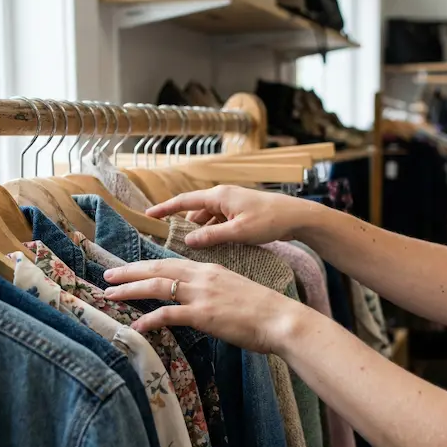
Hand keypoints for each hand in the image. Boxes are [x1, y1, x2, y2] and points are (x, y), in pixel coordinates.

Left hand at [103, 259, 308, 353]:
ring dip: (129, 289)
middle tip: (107, 274)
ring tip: (109, 294)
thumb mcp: (234, 292)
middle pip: (157, 269)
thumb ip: (213, 294)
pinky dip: (149, 319)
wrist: (281, 319)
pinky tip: (135, 326)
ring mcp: (201, 294)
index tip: (128, 268)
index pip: (170, 264)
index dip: (146, 266)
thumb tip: (199, 304)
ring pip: (156, 286)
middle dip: (129, 271)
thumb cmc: (263, 311)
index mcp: (209, 270)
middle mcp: (202, 277)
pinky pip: (168, 315)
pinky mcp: (203, 314)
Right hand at [146, 185, 319, 247]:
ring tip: (192, 249)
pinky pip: (219, 222)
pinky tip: (213, 247)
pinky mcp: (241, 213)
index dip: (164, 209)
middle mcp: (223, 196)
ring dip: (200, 232)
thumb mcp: (239, 232)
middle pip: (194, 212)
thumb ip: (211, 237)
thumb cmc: (270, 221)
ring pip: (207, 218)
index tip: (148, 216)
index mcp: (219, 196)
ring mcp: (232, 204)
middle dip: (183, 226)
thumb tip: (187, 241)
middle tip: (170, 243)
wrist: (298, 216)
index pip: (184, 201)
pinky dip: (213, 233)